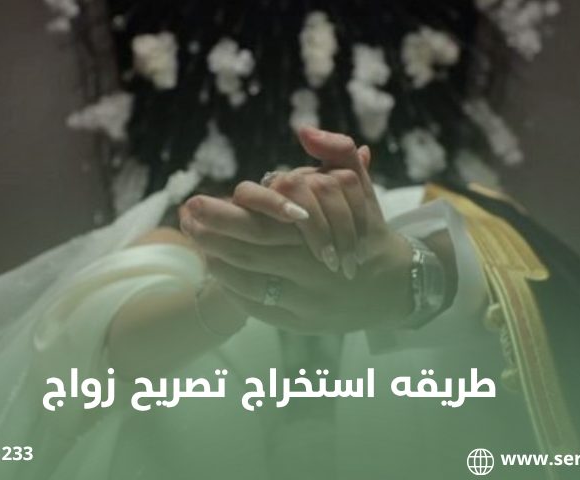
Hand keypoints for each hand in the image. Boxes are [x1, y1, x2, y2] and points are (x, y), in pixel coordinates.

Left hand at [180, 128, 415, 332]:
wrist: (395, 288)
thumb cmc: (368, 230)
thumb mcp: (360, 188)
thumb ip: (338, 152)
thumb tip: (304, 130)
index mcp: (327, 232)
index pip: (266, 221)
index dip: (226, 214)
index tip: (194, 201)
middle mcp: (317, 269)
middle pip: (253, 250)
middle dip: (212, 233)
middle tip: (184, 218)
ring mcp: (311, 299)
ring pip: (253, 280)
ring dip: (218, 260)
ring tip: (193, 241)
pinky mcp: (305, 323)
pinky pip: (261, 307)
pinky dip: (234, 288)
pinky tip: (217, 269)